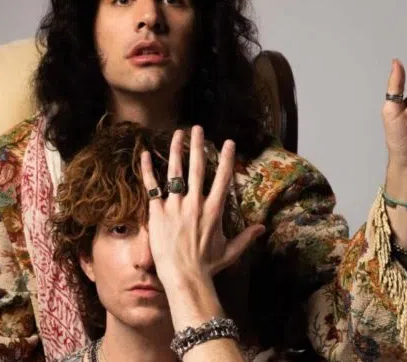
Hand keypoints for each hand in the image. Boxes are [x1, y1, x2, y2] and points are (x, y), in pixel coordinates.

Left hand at [139, 126, 264, 287]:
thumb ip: (246, 237)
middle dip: (198, 146)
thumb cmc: (207, 267)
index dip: (226, 159)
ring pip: (175, 172)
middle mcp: (195, 204)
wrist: (184, 277)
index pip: (222, 178)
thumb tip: (263, 229)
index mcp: (213, 210)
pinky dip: (147, 170)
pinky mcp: (158, 213)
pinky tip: (143, 155)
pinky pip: (152, 187)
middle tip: (198, 128)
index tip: (229, 142)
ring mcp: (175, 207)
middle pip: (197, 168)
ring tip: (177, 134)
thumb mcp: (230, 251)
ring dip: (176, 151)